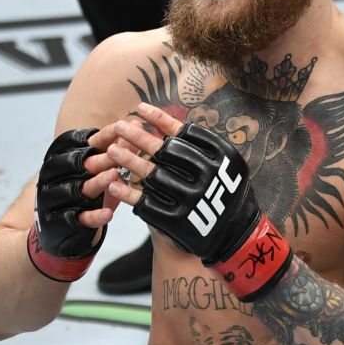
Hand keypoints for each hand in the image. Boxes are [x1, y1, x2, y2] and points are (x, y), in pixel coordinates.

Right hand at [27, 128, 110, 282]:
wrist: (56, 225)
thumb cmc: (85, 189)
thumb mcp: (101, 168)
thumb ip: (118, 149)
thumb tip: (137, 125)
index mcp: (67, 158)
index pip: (85, 142)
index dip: (104, 135)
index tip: (122, 126)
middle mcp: (61, 176)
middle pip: (83, 164)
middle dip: (102, 157)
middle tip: (120, 152)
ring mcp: (62, 198)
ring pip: (82, 189)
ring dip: (98, 182)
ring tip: (115, 175)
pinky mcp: (65, 221)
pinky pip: (81, 218)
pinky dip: (95, 217)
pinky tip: (109, 214)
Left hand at [107, 103, 291, 298]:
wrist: (232, 235)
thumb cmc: (224, 192)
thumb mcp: (224, 165)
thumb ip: (200, 146)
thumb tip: (166, 123)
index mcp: (220, 158)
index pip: (184, 132)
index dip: (159, 119)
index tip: (141, 109)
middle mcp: (207, 177)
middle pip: (165, 151)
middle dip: (139, 137)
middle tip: (119, 126)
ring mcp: (191, 200)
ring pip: (153, 175)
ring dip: (129, 161)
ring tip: (111, 150)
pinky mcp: (178, 221)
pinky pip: (147, 203)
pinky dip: (128, 194)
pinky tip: (114, 185)